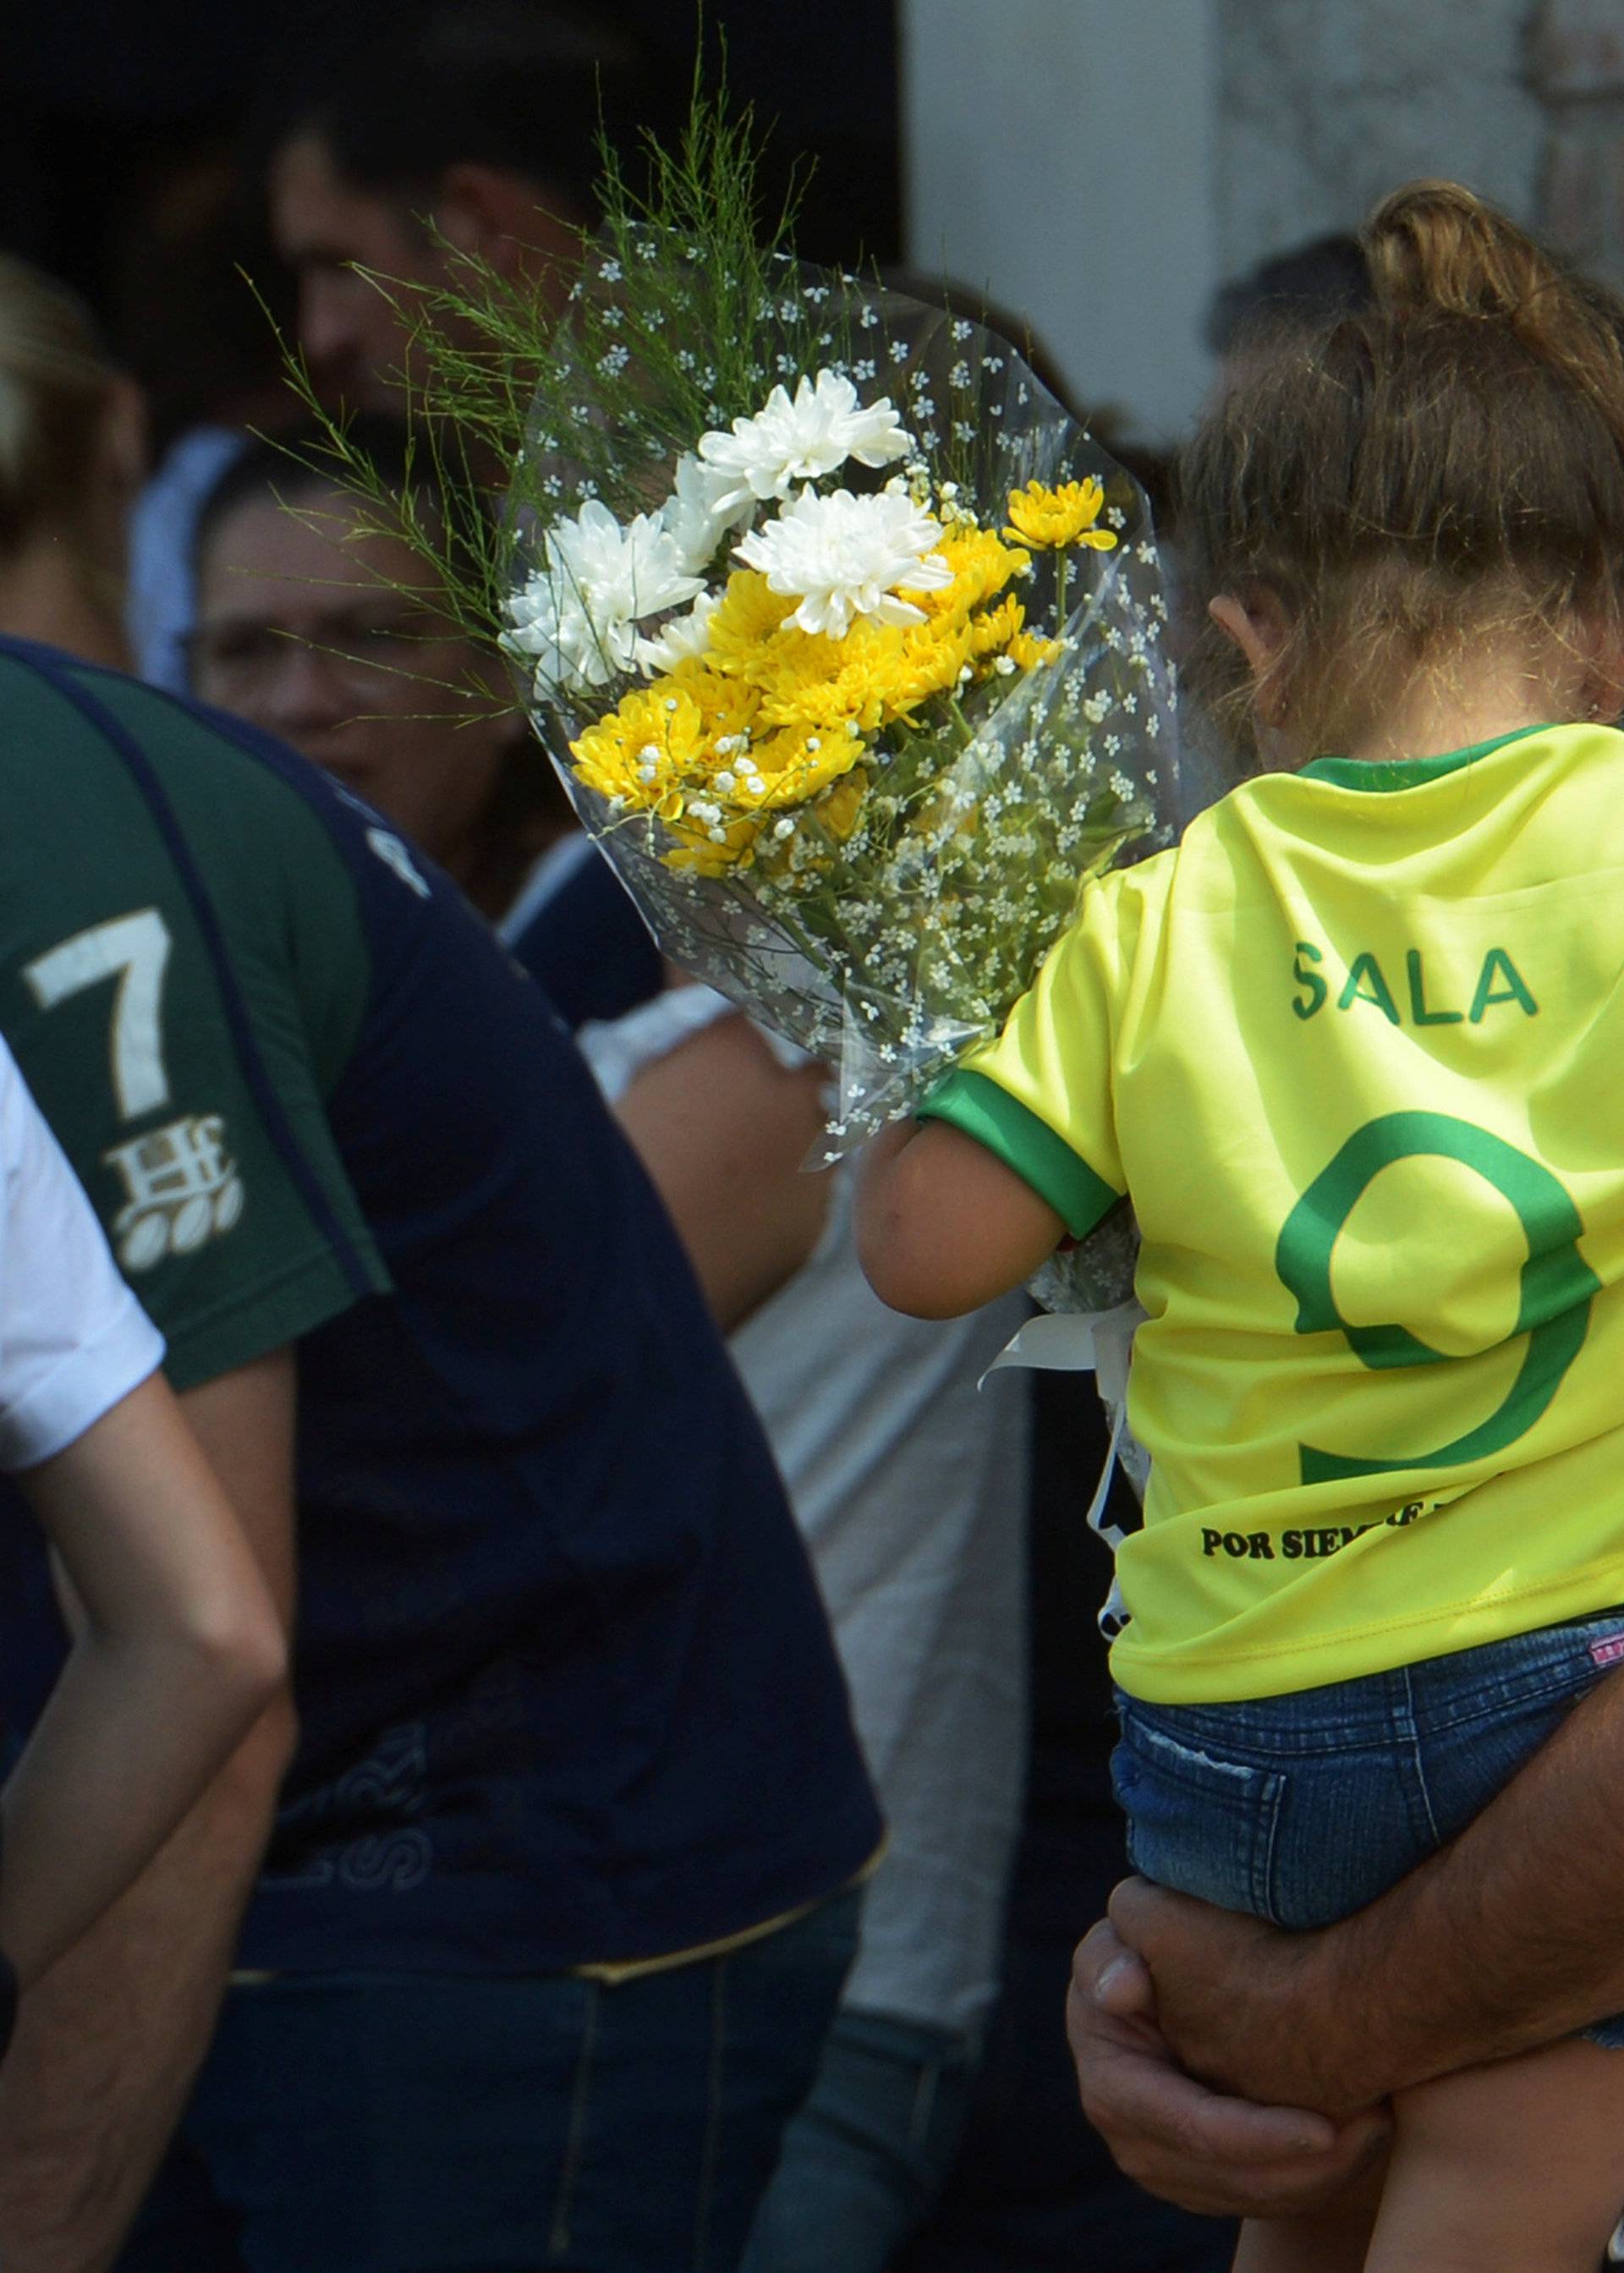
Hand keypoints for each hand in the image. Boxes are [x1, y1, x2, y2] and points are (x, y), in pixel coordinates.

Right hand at [1067, 1919, 1391, 2218]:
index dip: (1261, 2135)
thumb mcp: (1113, 1945)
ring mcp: (1173, 2177)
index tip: (1326, 2127)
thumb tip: (1121, 1990)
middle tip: (1378, 2124)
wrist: (1144, 1995)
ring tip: (1383, 2127)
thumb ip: (1110, 1960)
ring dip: (1329, 2175)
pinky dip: (1322, 2177)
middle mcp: (1138, 2150)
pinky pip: (1273, 2200)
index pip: (1196, 2130)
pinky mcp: (1207, 2187)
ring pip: (1264, 2200)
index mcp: (1114, 2094)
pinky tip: (1364, 2139)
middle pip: (1239, 2180)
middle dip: (1313, 2165)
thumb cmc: (1134, 1956)